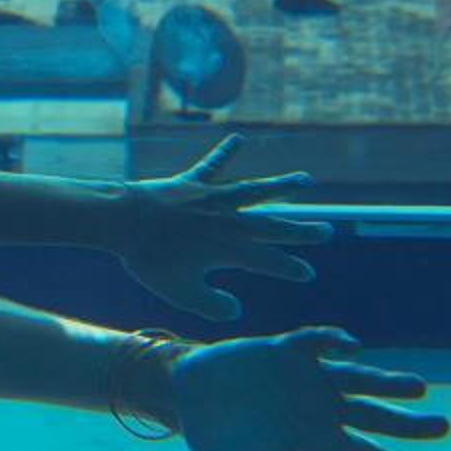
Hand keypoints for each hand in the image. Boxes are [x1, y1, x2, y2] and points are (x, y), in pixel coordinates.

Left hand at [109, 132, 333, 321]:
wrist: (123, 221)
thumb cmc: (149, 260)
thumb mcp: (181, 293)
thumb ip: (211, 306)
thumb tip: (235, 311)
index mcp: (229, 250)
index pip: (269, 262)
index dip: (289, 268)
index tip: (306, 273)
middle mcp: (228, 222)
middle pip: (272, 227)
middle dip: (300, 231)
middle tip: (327, 231)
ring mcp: (212, 200)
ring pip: (255, 191)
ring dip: (281, 186)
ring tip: (305, 179)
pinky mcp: (192, 184)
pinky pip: (213, 166)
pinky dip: (225, 152)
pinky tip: (239, 139)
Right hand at [165, 326, 449, 450]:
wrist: (187, 398)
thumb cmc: (219, 445)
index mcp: (317, 441)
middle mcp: (322, 408)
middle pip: (376, 417)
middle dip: (410, 423)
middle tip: (443, 427)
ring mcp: (306, 378)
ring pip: (359, 380)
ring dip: (387, 383)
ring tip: (419, 388)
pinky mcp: (284, 350)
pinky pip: (317, 343)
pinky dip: (334, 342)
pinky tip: (352, 347)